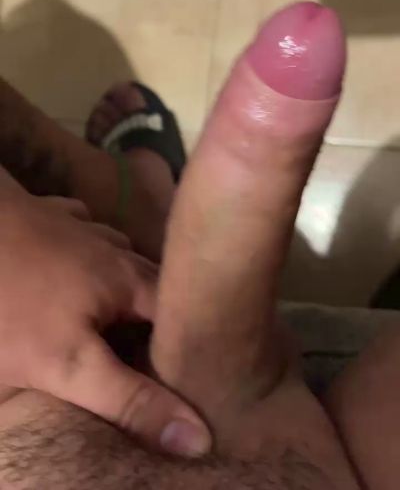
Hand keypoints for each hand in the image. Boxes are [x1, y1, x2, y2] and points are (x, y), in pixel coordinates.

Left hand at [0, 169, 209, 457]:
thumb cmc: (13, 303)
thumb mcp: (69, 364)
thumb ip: (128, 398)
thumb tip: (196, 436)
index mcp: (127, 280)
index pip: (179, 310)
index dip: (188, 338)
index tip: (193, 366)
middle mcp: (113, 249)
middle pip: (151, 281)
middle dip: (159, 309)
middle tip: (158, 344)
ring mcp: (80, 227)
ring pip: (119, 253)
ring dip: (126, 278)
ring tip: (125, 307)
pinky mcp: (49, 216)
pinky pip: (83, 232)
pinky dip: (87, 250)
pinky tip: (77, 261)